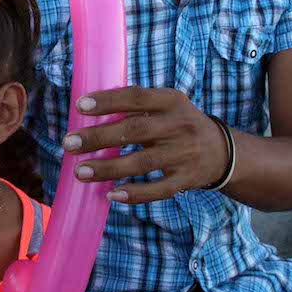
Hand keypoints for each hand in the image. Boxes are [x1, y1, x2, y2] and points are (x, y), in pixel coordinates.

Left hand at [62, 87, 228, 203]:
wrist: (222, 151)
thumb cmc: (180, 124)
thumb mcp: (167, 106)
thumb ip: (137, 107)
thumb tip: (89, 111)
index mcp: (172, 101)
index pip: (136, 97)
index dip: (108, 101)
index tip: (80, 106)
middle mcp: (179, 125)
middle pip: (134, 131)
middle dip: (98, 137)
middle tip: (69, 143)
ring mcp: (184, 154)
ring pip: (141, 163)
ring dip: (108, 168)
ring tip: (80, 171)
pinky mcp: (186, 179)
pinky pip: (158, 190)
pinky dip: (134, 194)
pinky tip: (111, 194)